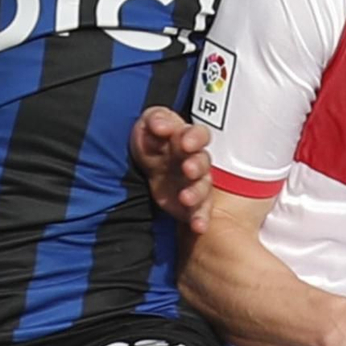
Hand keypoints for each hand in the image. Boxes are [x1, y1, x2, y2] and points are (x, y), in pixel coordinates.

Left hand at [131, 106, 212, 233]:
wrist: (142, 170)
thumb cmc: (151, 144)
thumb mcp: (148, 126)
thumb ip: (156, 120)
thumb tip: (161, 124)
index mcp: (185, 140)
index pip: (198, 134)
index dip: (195, 137)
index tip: (184, 143)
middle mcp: (194, 162)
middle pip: (203, 162)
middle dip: (197, 165)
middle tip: (187, 169)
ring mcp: (193, 185)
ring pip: (203, 188)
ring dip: (197, 193)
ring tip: (186, 198)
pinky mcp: (189, 207)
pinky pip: (199, 213)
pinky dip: (201, 219)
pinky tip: (198, 226)